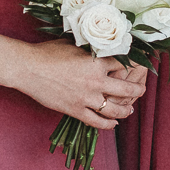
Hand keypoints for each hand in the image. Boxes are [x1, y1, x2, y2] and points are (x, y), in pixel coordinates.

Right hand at [13, 40, 144, 129]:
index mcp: (96, 61)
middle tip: (141, 89)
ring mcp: (86, 98)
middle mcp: (96, 81)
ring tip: (129, 109)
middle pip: (127, 89)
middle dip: (138, 90)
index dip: (133, 64)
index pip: (124, 64)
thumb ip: (90, 48)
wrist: (28, 68)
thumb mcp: (73, 44)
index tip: (137, 65)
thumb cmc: (47, 52)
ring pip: (115, 109)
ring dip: (125, 110)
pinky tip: (113, 124)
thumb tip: (100, 45)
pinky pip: (97, 122)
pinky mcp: (76, 110)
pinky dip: (108, 125)